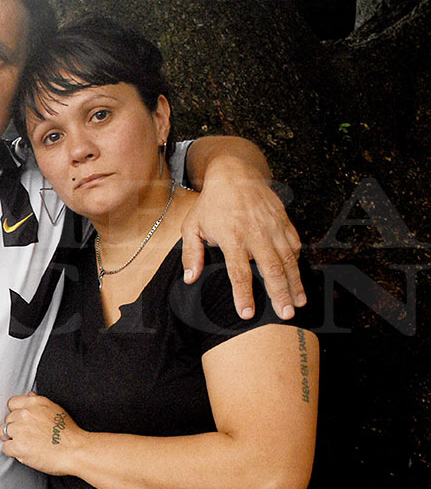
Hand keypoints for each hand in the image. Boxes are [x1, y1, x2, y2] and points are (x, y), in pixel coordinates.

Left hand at [0, 392, 78, 476]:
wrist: (76, 450)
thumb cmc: (69, 433)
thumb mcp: (55, 409)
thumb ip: (38, 402)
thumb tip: (29, 395)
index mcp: (34, 402)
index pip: (12, 404)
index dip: (16, 415)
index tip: (22, 422)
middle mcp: (25, 413)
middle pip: (7, 419)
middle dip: (15, 428)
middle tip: (28, 437)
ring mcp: (20, 429)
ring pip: (3, 432)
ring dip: (12, 439)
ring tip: (27, 445)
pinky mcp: (18, 446)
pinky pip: (5, 448)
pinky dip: (13, 452)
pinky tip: (26, 453)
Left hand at [181, 175, 304, 320]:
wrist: (235, 174)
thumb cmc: (211, 203)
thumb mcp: (192, 226)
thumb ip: (191, 254)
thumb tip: (190, 278)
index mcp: (232, 237)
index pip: (239, 272)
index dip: (243, 295)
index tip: (247, 313)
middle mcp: (255, 234)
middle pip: (271, 269)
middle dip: (279, 294)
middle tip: (285, 315)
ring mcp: (273, 227)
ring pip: (288, 260)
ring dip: (295, 283)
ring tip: (299, 303)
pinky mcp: (284, 222)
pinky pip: (294, 246)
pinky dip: (297, 264)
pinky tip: (298, 279)